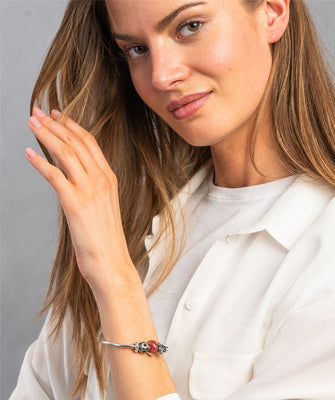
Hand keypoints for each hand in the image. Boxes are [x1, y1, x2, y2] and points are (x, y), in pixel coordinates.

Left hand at [26, 107, 134, 292]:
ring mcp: (89, 190)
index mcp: (109, 178)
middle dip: (55, 124)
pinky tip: (28, 153)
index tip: (58, 115)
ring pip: (65, 153)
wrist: (111, 261)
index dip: (72, 126)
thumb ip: (93, 187)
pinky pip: (54, 175)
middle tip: (37, 112)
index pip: (90, 143)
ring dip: (46, 135)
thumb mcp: (104, 205)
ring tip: (31, 123)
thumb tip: (75, 178)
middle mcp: (101, 179)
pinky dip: (39, 162)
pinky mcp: (75, 202)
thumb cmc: (106, 237)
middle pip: (76, 142)